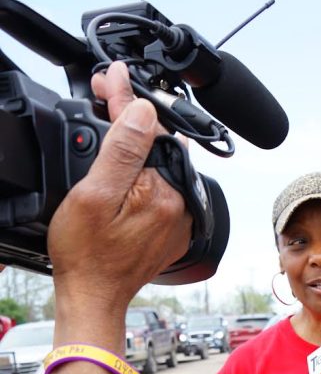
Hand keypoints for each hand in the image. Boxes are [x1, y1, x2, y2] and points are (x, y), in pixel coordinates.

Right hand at [47, 61, 191, 335]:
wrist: (93, 297)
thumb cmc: (87, 255)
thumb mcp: (94, 195)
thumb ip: (122, 151)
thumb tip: (144, 111)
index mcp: (165, 192)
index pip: (147, 129)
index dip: (124, 97)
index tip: (112, 75)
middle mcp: (181, 204)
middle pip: (159, 143)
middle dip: (132, 113)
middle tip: (105, 92)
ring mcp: (178, 218)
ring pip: (161, 161)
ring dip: (139, 139)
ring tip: (113, 116)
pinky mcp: (171, 228)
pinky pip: (162, 185)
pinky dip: (145, 167)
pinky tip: (126, 159)